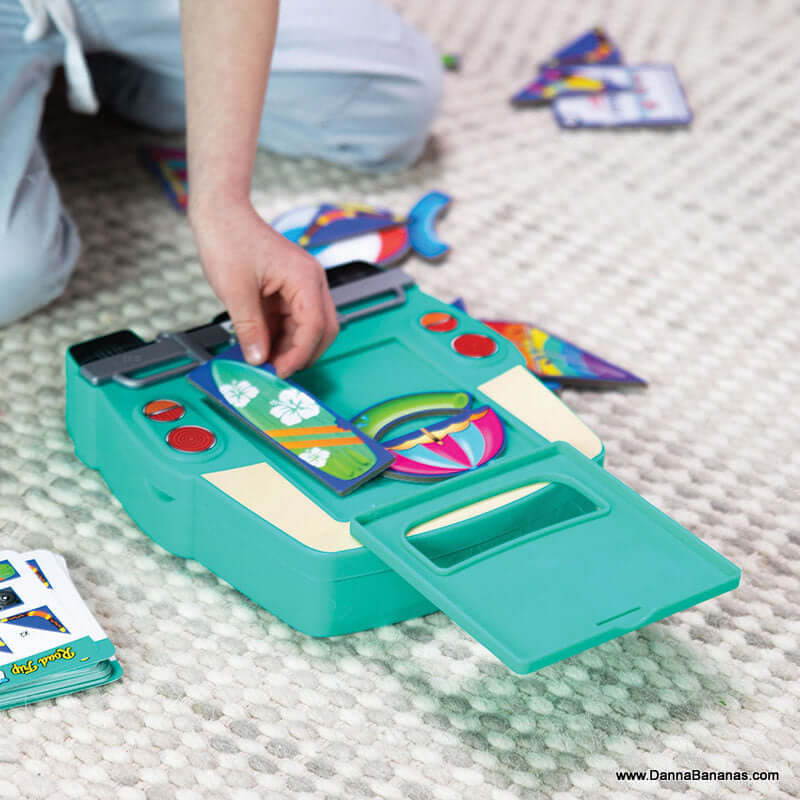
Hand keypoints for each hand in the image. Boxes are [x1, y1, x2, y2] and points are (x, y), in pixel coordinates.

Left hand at [191, 199, 338, 377]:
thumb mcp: (235, 291)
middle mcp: (310, 281)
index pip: (316, 325)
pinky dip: (280, 336)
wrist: (220, 213)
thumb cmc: (228, 238)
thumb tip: (257, 358)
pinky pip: (292, 319)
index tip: (280, 371)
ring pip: (308, 327)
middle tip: (278, 372)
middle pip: (323, 329)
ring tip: (265, 362)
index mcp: (305, 278)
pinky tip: (262, 347)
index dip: (300, 354)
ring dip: (290, 347)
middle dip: (303, 353)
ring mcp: (301, 285)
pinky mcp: (288, 288)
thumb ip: (250, 328)